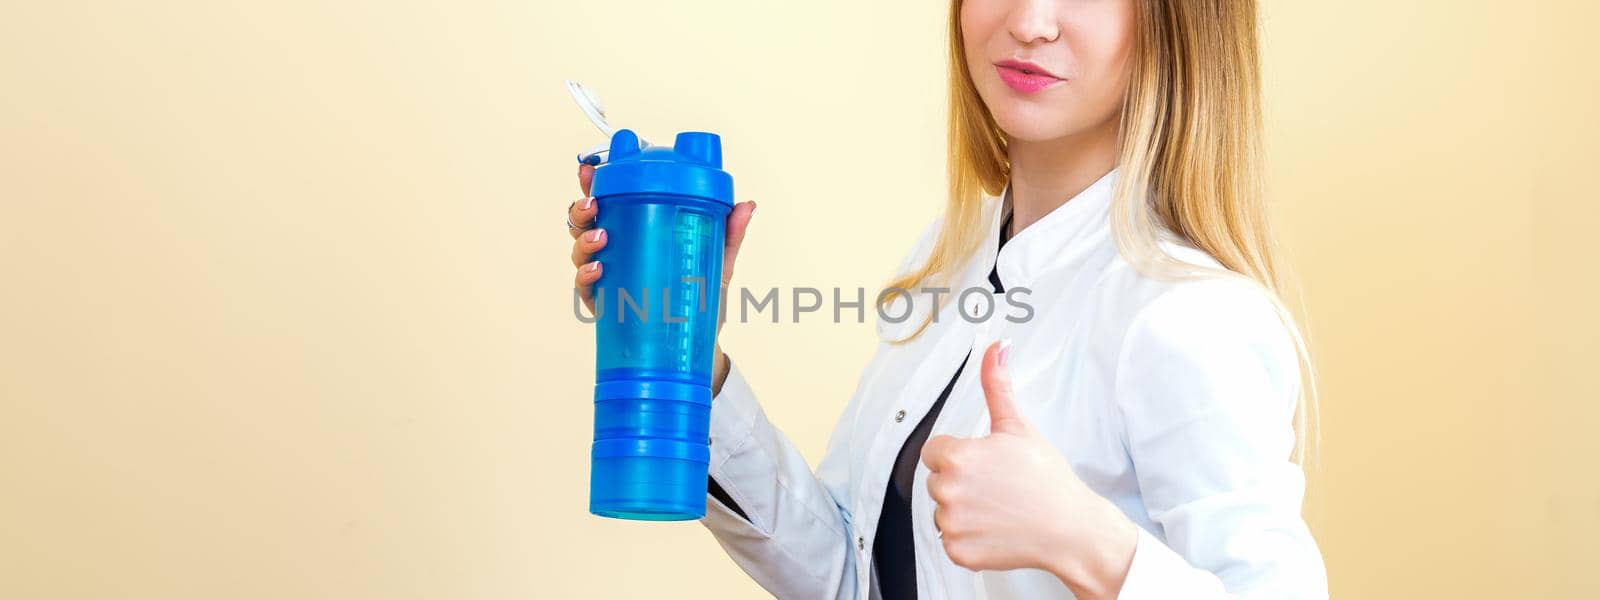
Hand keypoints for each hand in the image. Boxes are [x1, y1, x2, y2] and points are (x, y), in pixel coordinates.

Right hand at [568, 163, 755, 392]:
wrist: (699, 344)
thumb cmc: (702, 295)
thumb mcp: (718, 262)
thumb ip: (729, 234)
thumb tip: (747, 204)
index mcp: (636, 228)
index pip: (610, 197)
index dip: (593, 180)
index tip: (589, 168)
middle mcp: (616, 248)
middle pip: (585, 219)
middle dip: (581, 206)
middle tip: (594, 204)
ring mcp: (607, 275)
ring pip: (579, 248)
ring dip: (584, 239)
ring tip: (601, 238)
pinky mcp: (605, 304)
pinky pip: (585, 288)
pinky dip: (586, 277)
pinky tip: (597, 271)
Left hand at [921, 340, 1137, 599]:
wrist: (1071, 528)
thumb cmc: (1046, 478)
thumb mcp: (1018, 427)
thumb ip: (997, 385)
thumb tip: (995, 347)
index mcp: (956, 457)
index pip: (934, 451)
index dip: (960, 455)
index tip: (985, 463)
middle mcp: (946, 491)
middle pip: (937, 480)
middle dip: (960, 481)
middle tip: (997, 486)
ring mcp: (951, 524)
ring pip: (944, 510)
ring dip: (963, 510)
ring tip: (999, 507)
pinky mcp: (958, 552)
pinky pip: (951, 539)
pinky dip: (969, 537)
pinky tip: (996, 528)